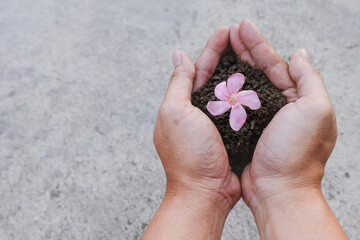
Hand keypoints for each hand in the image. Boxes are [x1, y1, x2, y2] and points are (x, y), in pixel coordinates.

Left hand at [144, 27, 239, 239]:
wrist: (206, 191)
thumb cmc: (188, 154)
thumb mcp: (176, 113)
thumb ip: (178, 84)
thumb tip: (179, 55)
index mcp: (183, 104)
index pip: (199, 68)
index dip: (212, 48)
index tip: (226, 31)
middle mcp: (199, 111)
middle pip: (216, 76)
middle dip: (228, 56)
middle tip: (243, 36)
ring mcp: (217, 123)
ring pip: (231, 91)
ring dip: (241, 73)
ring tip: (254, 53)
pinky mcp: (233, 134)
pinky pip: (242, 110)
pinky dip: (249, 96)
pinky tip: (260, 83)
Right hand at [230, 19, 346, 238]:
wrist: (277, 190)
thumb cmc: (297, 153)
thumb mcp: (315, 110)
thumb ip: (309, 79)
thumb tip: (299, 54)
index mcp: (296, 98)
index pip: (274, 63)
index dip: (257, 43)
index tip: (241, 27)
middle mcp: (277, 106)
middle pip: (257, 71)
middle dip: (242, 49)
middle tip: (227, 31)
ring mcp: (258, 117)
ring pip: (243, 85)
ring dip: (232, 65)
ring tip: (219, 47)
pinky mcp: (242, 129)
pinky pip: (232, 105)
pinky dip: (224, 91)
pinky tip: (215, 79)